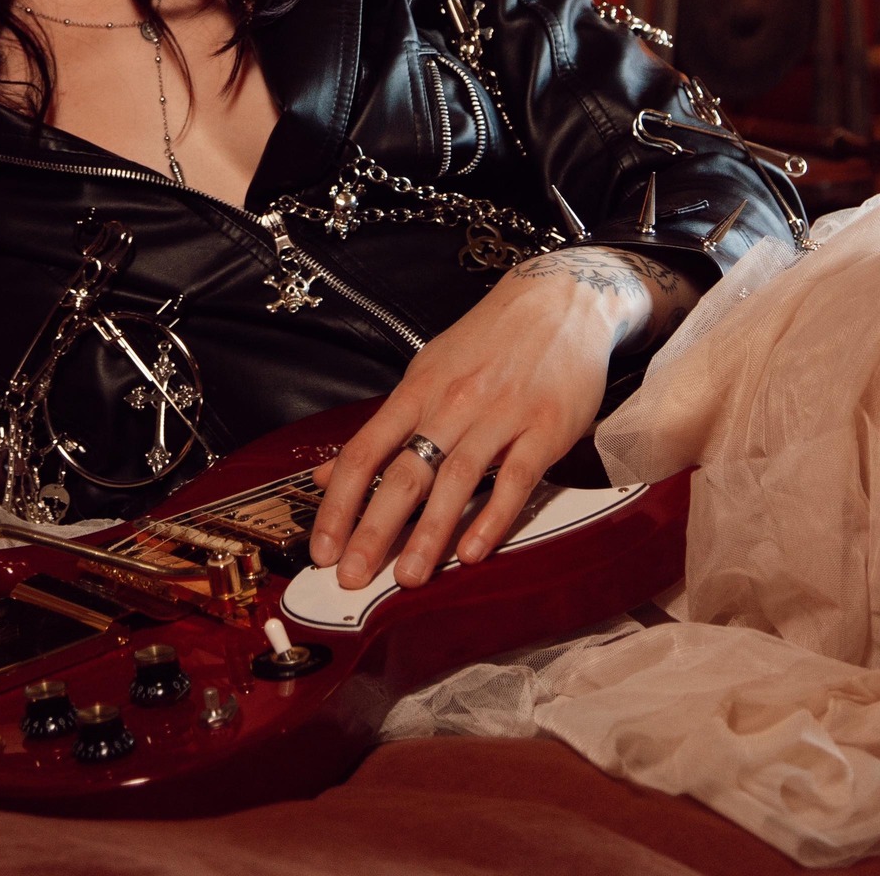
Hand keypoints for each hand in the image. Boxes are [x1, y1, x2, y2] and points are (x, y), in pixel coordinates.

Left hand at [307, 248, 694, 590]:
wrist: (559, 301)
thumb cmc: (487, 343)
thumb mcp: (427, 372)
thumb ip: (383, 427)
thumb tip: (327, 473)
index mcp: (417, 390)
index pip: (364, 450)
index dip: (338, 502)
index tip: (321, 547)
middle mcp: (451, 402)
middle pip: (404, 472)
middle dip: (373, 529)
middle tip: (352, 577)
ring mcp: (500, 415)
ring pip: (457, 480)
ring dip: (429, 534)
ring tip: (409, 579)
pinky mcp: (546, 427)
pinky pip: (516, 478)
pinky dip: (494, 517)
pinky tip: (474, 553)